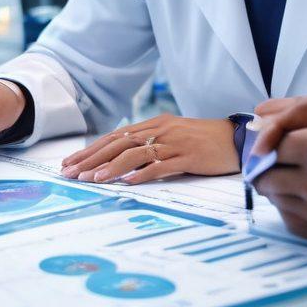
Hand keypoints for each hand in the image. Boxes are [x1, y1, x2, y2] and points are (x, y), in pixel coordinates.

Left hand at [60, 114, 237, 184]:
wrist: (235, 139)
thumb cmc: (203, 140)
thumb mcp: (173, 136)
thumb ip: (150, 143)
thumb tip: (121, 159)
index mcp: (155, 124)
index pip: (116, 136)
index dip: (92, 149)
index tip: (71, 162)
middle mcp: (161, 130)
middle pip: (120, 143)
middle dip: (92, 158)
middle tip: (71, 172)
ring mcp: (174, 143)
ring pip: (136, 153)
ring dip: (111, 167)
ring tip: (92, 179)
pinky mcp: (188, 157)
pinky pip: (162, 166)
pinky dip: (143, 174)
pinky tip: (127, 182)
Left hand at [251, 96, 306, 255]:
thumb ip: (305, 107)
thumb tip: (260, 112)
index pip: (270, 141)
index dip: (273, 138)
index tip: (281, 139)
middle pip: (267, 171)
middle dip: (272, 162)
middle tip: (292, 156)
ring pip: (276, 197)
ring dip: (282, 184)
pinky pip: (292, 223)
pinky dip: (294, 208)